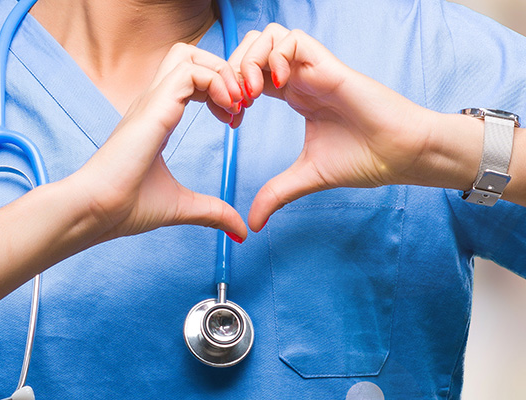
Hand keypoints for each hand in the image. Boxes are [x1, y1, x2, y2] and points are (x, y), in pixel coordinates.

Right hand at [74, 43, 246, 241]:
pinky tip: (226, 110)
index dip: (220, 90)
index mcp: (157, 117)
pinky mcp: (154, 107)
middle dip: (223, 71)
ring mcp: (151, 101)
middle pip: (189, 55)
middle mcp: (154, 103)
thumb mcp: (182, 206)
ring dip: (221, 73)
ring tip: (235, 105)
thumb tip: (239, 231)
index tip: (235, 119)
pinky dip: (216, 82)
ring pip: (189, 54)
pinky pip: (190, 72)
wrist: (97, 211)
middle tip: (240, 104)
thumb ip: (212, 212)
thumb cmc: (126, 207)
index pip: (191, 79)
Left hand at [230, 24, 438, 230]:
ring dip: (251, 61)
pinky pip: (293, 40)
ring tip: (253, 94)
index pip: (248, 74)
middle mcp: (300, 77)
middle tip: (234, 103)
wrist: (399, 155)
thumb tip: (253, 224)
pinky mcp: (329, 65)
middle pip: (251, 47)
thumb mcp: (306, 177)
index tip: (231, 119)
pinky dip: (276, 57)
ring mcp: (313, 69)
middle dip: (232, 70)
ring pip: (269, 36)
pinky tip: (278, 86)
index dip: (230, 90)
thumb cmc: (362, 159)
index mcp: (293, 96)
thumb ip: (276, 194)